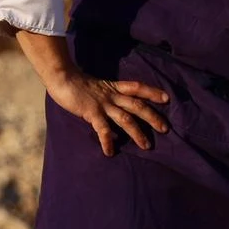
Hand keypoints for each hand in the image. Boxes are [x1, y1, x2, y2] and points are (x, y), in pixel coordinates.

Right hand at [46, 70, 169, 156]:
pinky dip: (107, 141)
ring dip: (137, 133)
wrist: (61, 77)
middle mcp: (112, 95)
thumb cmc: (78, 83)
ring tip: (146, 146)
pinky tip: (110, 151)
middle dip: (153, 117)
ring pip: (126, 119)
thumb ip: (108, 96)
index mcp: (114, 88)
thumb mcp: (99, 87)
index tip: (167, 98)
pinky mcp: (91, 112)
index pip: (138, 87)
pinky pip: (103, 129)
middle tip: (165, 129)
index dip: (152, 92)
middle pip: (138, 105)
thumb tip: (116, 109)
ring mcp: (103, 104)